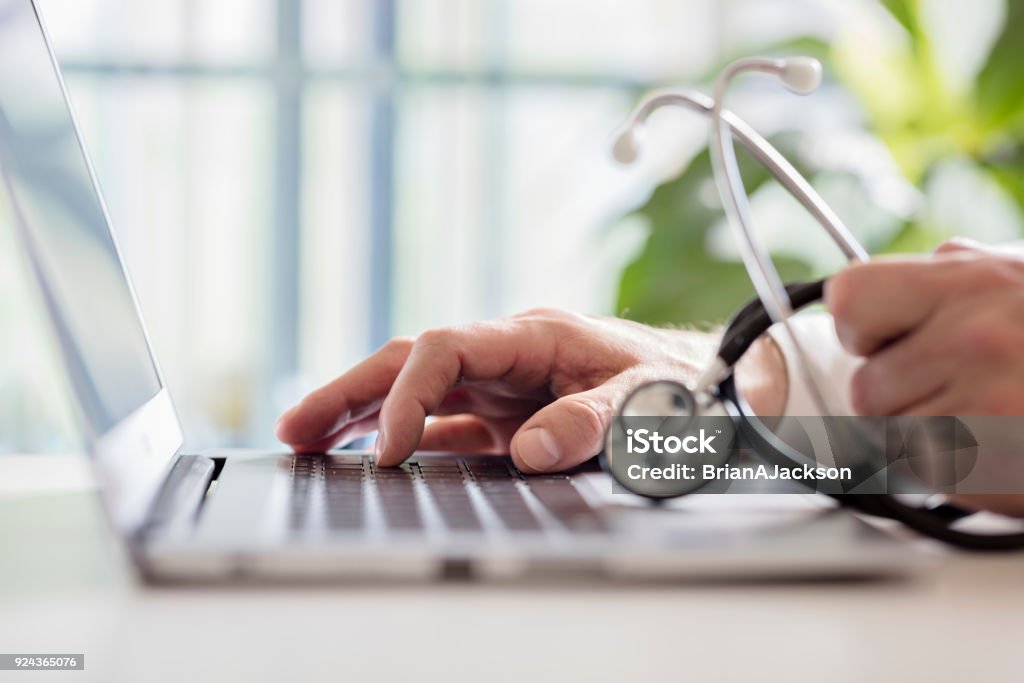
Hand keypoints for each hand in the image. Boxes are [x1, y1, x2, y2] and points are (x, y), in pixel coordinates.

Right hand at [275, 308, 785, 472]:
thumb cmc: (685, 384)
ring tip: (306, 439)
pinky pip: (446, 425)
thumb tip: (530, 451)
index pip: (445, 348)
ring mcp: (505, 386)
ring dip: (363, 412)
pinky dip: (406, 437)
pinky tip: (372, 457)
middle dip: (351, 391)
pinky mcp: (511, 415)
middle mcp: (509, 355)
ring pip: (418, 390)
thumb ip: (595, 421)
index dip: (409, 393)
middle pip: (411, 361)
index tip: (391, 447)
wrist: (716, 387)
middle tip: (294, 428)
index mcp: (534, 335)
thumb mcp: (652, 401)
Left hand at [826, 239, 1023, 516]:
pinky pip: (929, 477)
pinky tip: (1000, 446)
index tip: (886, 338)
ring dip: (928, 435)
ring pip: (891, 438)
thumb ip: (940, 284)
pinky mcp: (992, 468)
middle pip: (866, 386)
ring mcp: (986, 405)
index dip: (863, 327)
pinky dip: (955, 472)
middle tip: (959, 385)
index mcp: (970, 279)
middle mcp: (973, 338)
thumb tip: (857, 302)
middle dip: (901, 394)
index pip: (849, 299)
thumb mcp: (1013, 276)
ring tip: (988, 414)